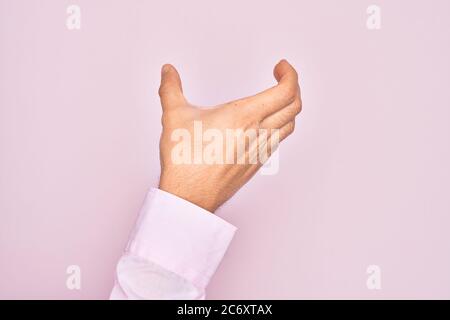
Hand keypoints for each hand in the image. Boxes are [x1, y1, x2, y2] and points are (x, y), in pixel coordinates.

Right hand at [158, 60, 301, 211]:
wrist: (189, 196)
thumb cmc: (185, 160)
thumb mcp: (174, 116)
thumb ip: (171, 88)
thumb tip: (168, 71)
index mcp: (244, 116)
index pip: (286, 91)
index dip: (290, 74)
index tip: (280, 67)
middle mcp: (258, 133)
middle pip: (294, 106)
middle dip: (293, 86)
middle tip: (280, 78)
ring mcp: (260, 151)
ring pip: (289, 125)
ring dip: (289, 107)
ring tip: (276, 99)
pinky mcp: (256, 164)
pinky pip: (278, 141)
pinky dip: (280, 126)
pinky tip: (266, 125)